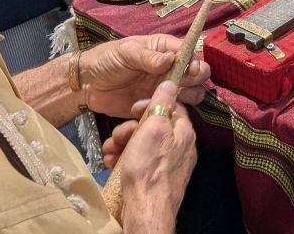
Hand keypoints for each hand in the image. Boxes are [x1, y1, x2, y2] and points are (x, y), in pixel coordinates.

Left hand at [80, 34, 209, 117]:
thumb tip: (170, 59)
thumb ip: (147, 56)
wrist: (89, 84)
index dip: (193, 61)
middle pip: (199, 73)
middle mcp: (171, 68)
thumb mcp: (125, 52)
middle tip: (178, 85)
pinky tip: (149, 108)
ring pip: (194, 92)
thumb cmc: (107, 60)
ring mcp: (166, 87)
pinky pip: (176, 110)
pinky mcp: (159, 105)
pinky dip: (168, 110)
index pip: (189, 52)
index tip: (188, 70)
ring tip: (164, 97)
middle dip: (193, 79)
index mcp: (164, 49)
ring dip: (186, 96)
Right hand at [119, 81, 196, 231]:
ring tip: (110, 151)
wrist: (146, 210)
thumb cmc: (149, 168)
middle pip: (154, 127)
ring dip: (123, 144)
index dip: (150, 104)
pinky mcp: (158, 179)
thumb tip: (171, 82)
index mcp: (184, 132)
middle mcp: (181, 147)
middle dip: (130, 128)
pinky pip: (141, 162)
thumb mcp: (153, 127)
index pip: (170, 106)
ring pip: (144, 145)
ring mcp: (170, 164)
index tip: (133, 108)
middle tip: (117, 136)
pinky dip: (126, 160)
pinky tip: (112, 163)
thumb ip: (162, 103)